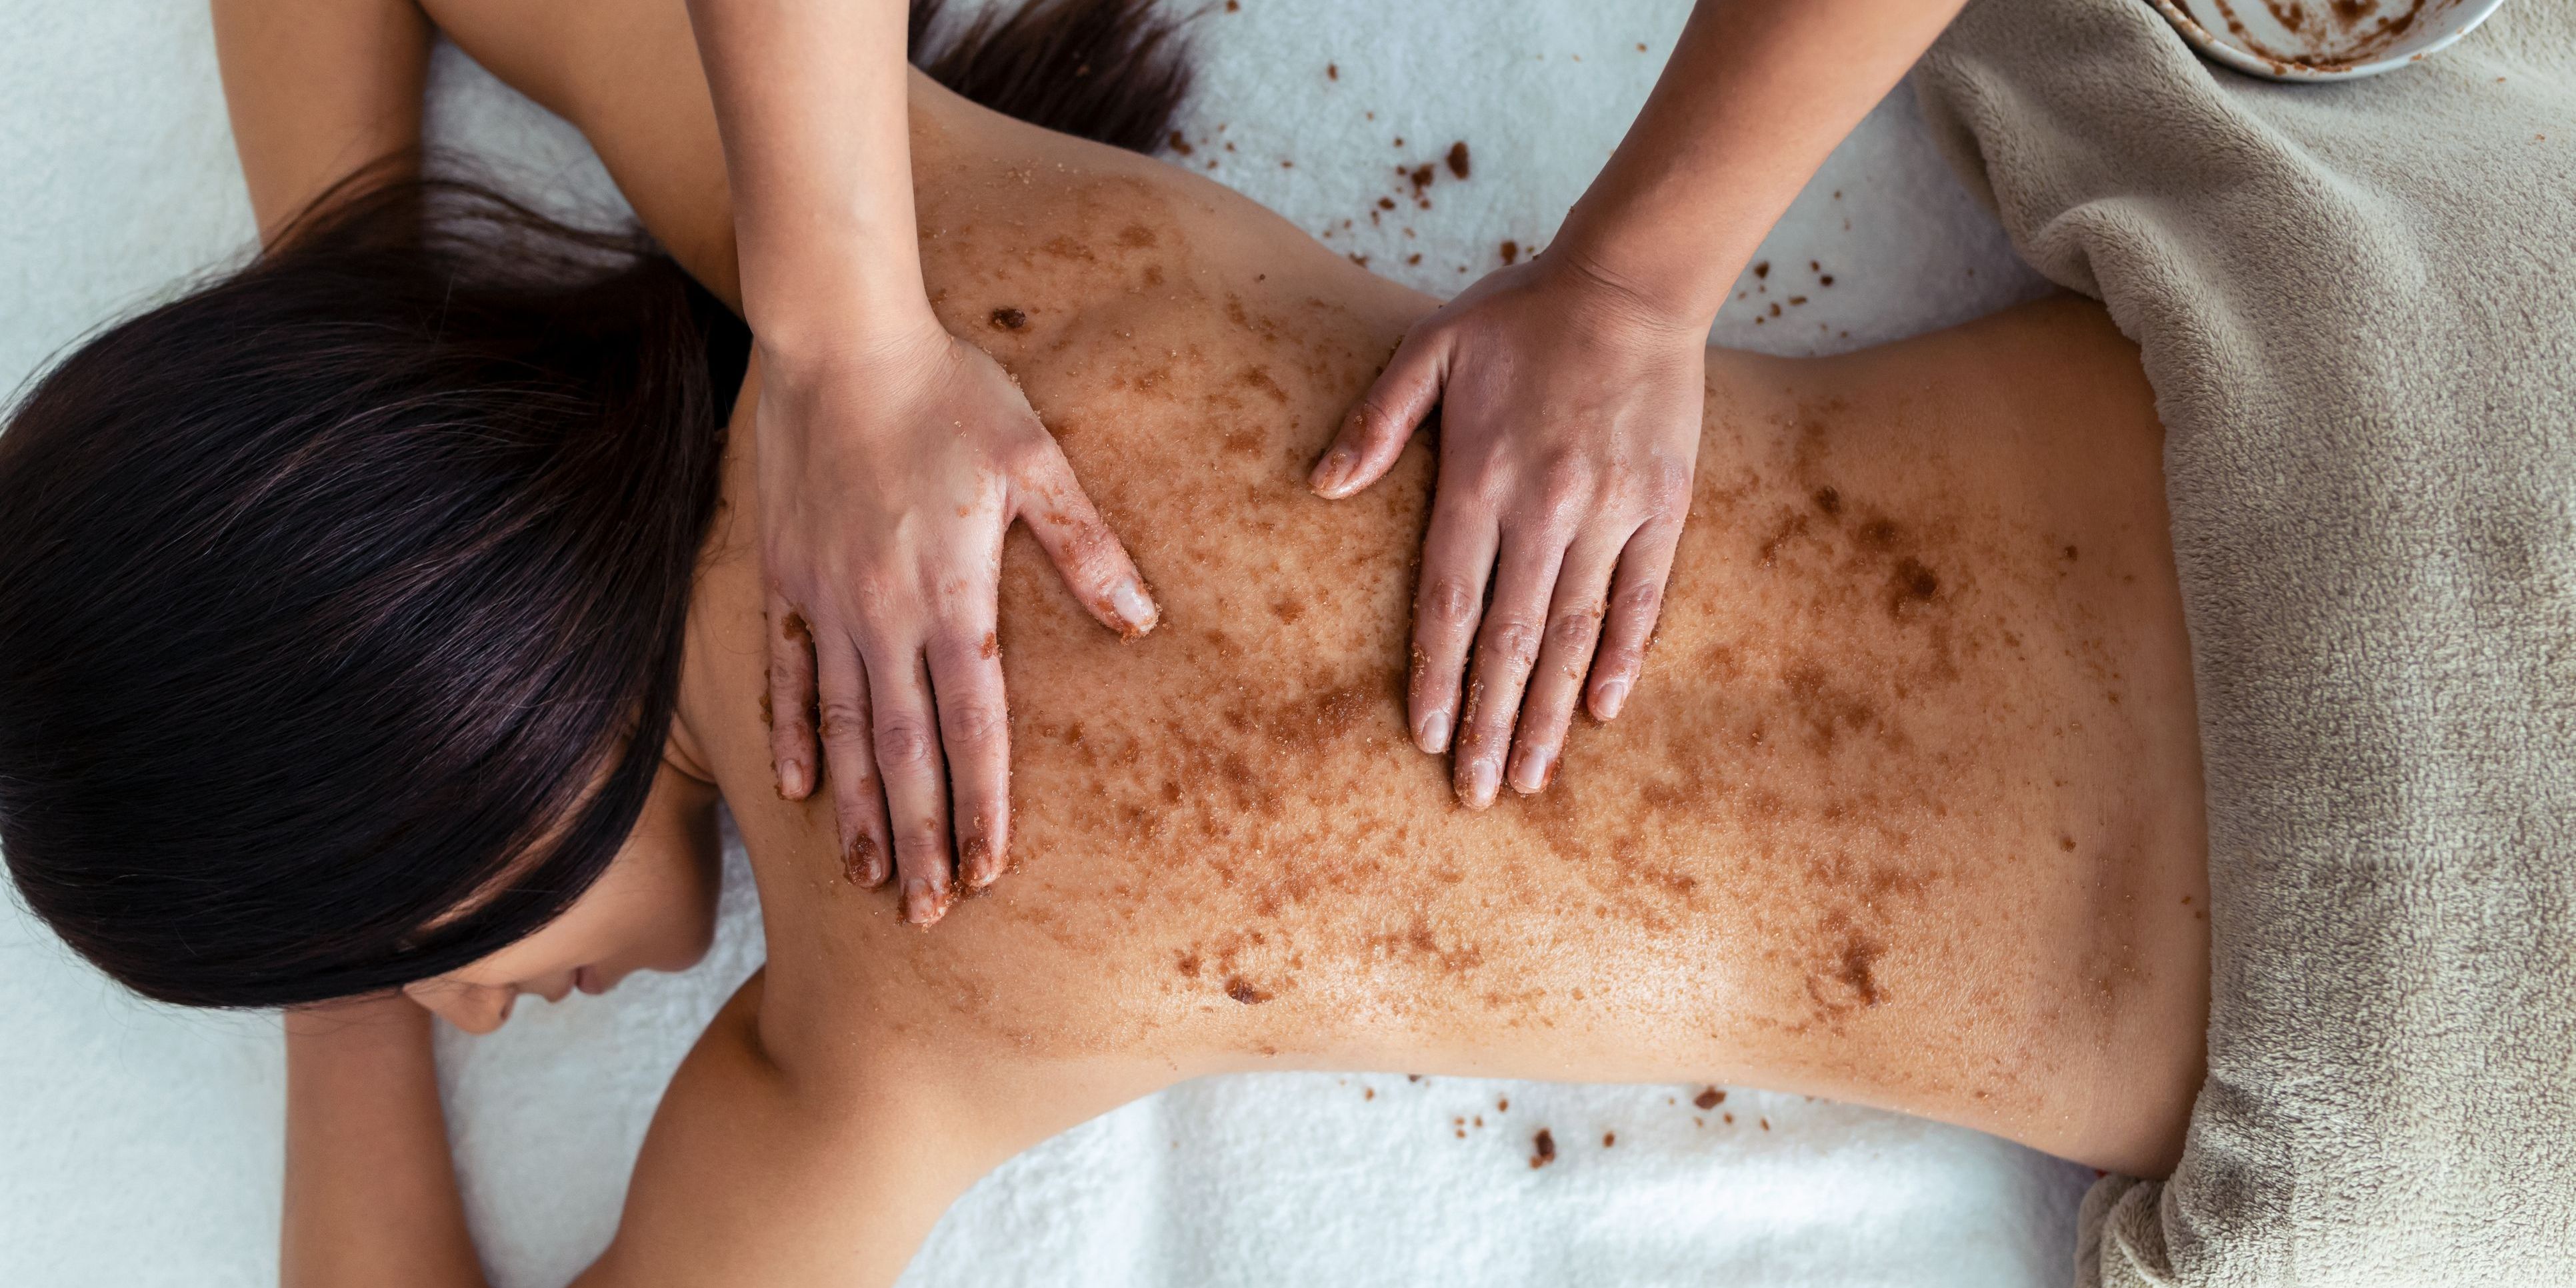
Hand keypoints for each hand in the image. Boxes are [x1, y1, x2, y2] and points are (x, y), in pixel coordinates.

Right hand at [760, 318, 1155, 924]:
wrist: (836, 337)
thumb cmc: (947, 391)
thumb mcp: (1034, 458)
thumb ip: (1085, 546)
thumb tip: (1141, 618)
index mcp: (950, 593)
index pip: (973, 726)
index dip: (983, 804)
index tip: (989, 873)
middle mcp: (881, 614)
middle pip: (903, 752)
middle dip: (920, 839)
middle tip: (925, 916)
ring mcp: (824, 601)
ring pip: (840, 731)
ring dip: (859, 812)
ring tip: (870, 879)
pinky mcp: (784, 579)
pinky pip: (784, 676)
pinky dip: (791, 738)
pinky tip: (799, 793)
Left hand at [1311, 255, 1702, 806]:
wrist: (1631, 281)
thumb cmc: (1520, 314)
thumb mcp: (1430, 349)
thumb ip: (1376, 420)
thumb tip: (1320, 486)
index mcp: (1481, 477)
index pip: (1451, 601)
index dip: (1438, 675)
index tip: (1427, 739)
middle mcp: (1546, 508)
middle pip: (1512, 638)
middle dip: (1493, 722)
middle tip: (1477, 794)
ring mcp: (1611, 512)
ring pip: (1576, 633)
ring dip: (1554, 712)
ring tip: (1535, 778)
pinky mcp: (1663, 506)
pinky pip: (1643, 598)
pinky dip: (1624, 658)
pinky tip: (1606, 712)